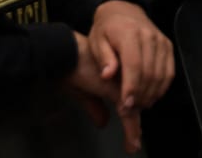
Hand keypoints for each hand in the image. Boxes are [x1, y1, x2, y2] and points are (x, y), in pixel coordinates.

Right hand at [66, 31, 142, 153]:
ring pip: (133, 111)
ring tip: (133, 145)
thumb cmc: (72, 68)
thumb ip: (95, 107)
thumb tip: (103, 123)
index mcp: (118, 77)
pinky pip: (128, 114)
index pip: (131, 97)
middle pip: (136, 104)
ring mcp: (123, 85)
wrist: (65, 55)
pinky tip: (132, 143)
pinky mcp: (117, 91)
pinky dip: (131, 130)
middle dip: (135, 123)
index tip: (134, 132)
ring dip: (134, 130)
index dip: (133, 110)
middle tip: (135, 142)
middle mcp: (125, 80)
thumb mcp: (83, 92)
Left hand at [89, 0, 174, 110]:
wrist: (124, 10)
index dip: (131, 87)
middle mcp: (150, 37)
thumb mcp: (96, 41)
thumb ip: (103, 58)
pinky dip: (163, 86)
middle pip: (150, 72)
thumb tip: (108, 76)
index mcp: (129, 35)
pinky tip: (153, 95)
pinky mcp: (168, 46)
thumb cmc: (106, 29)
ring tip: (140, 105)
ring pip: (162, 73)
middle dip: (142, 95)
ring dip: (152, 93)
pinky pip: (170, 70)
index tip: (126, 105)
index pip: (134, 65)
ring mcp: (161, 41)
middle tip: (131, 110)